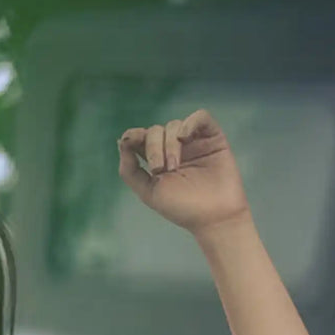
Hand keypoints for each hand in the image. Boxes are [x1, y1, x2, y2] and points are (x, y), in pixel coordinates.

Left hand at [117, 109, 251, 236]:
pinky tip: (185, 137)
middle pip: (155, 131)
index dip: (133, 136)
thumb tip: (121, 142)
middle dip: (153, 147)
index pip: (141, 139)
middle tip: (160, 169)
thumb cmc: (182, 208)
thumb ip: (130, 170)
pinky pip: (200, 117)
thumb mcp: (148, 192)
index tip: (131, 141)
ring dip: (170, 144)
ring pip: (174, 125)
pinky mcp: (213, 137)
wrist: (213, 217)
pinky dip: (190, 123)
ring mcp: (193, 141)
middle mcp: (174, 148)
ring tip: (174, 167)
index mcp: (157, 160)